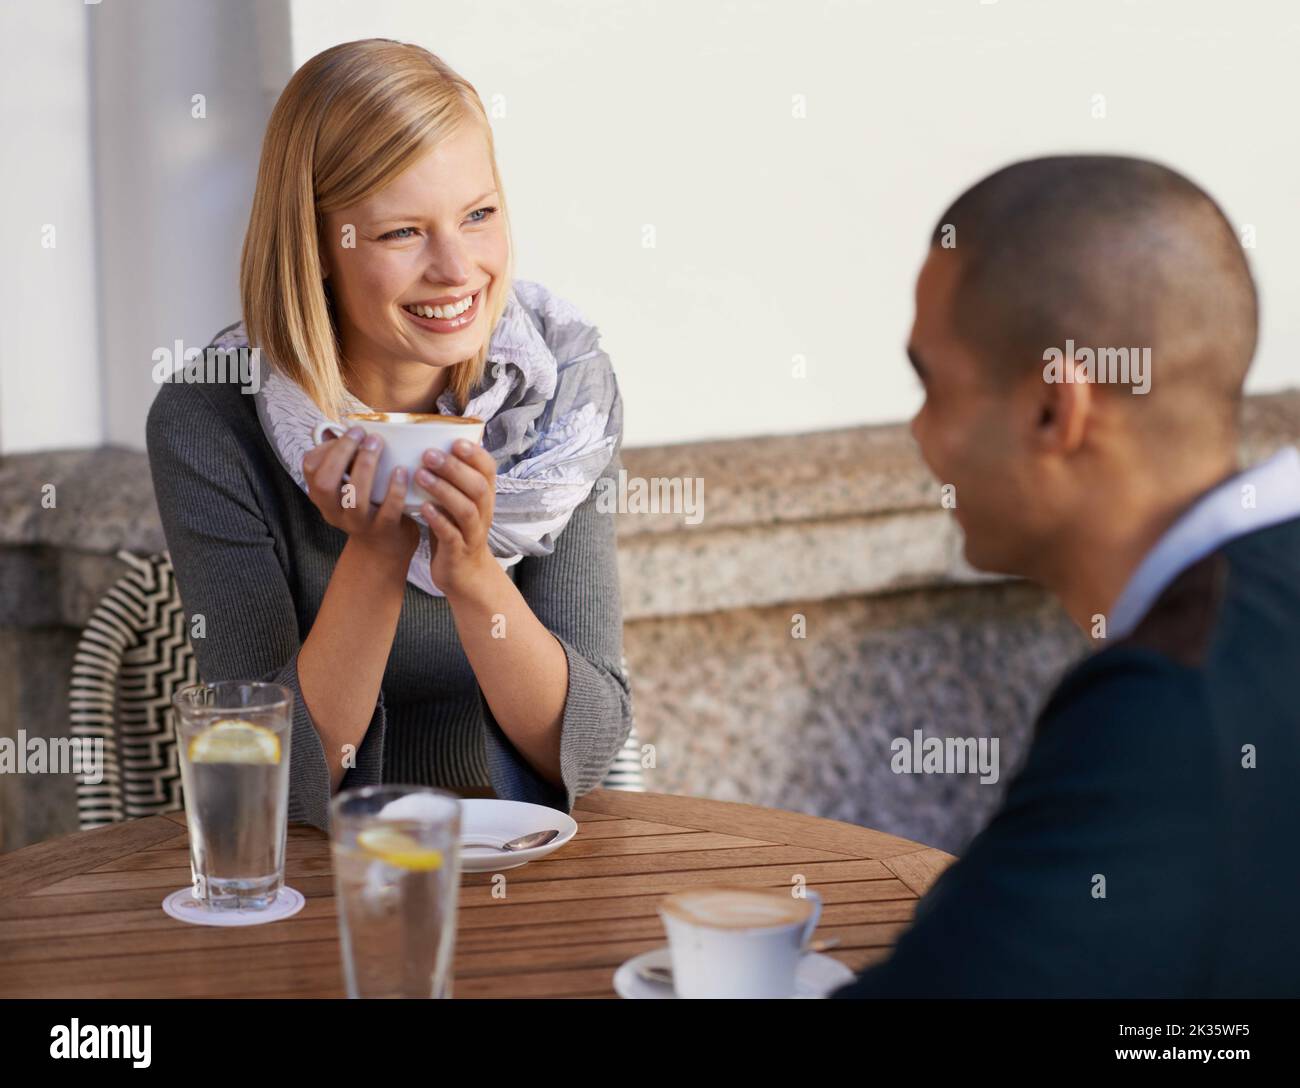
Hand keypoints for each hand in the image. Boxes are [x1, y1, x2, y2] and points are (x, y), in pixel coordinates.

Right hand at [302, 426, 418, 564]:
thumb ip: (345, 460)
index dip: (327, 447)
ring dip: (366, 466)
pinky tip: (402, 470)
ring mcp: (358, 524)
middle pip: (325, 482)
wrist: (384, 548)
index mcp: (322, 496)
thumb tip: (342, 426)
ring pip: (354, 497)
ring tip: (378, 444)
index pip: (310, 468)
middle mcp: (334, 511)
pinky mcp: (383, 531)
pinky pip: (388, 510)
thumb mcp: (350, 483)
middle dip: (342, 453)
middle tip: (362, 434)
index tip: (350, 433)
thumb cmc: (368, 505)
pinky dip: (395, 488)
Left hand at [415, 439, 497, 595]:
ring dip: (444, 490)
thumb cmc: (456, 531)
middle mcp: (483, 513)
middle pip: (477, 486)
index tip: (455, 441)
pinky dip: (438, 520)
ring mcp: (472, 533)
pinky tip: (422, 508)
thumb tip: (428, 444)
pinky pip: (451, 534)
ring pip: (466, 509)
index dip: (475, 454)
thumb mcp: (459, 502)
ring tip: (420, 476)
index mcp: (484, 497)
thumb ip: (452, 480)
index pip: (489, 470)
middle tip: (428, 454)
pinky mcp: (458, 551)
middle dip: (454, 468)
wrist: (466, 576)